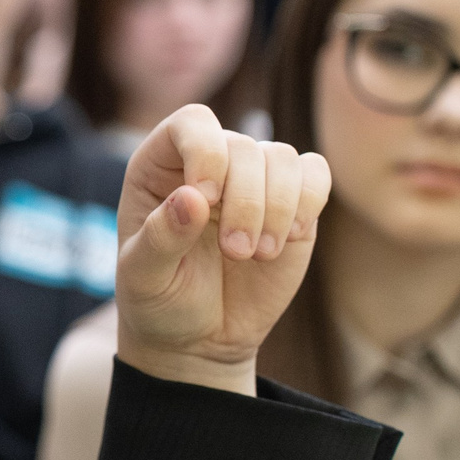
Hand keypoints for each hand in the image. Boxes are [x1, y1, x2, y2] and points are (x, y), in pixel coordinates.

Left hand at [112, 103, 330, 394]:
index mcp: (161, 166)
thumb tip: (192, 199)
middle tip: (234, 252)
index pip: (193, 123)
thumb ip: (160, 237)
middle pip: (244, 147)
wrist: (198, 337)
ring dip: (277, 209)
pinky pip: (316, 175)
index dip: (206, 153)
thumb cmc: (159, 300)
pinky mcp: (292, 203)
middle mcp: (210, 162)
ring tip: (257, 254)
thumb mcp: (143, 277)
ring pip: (283, 159)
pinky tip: (288, 239)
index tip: (205, 201)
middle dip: (245, 201)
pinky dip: (307, 204)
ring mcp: (254, 180)